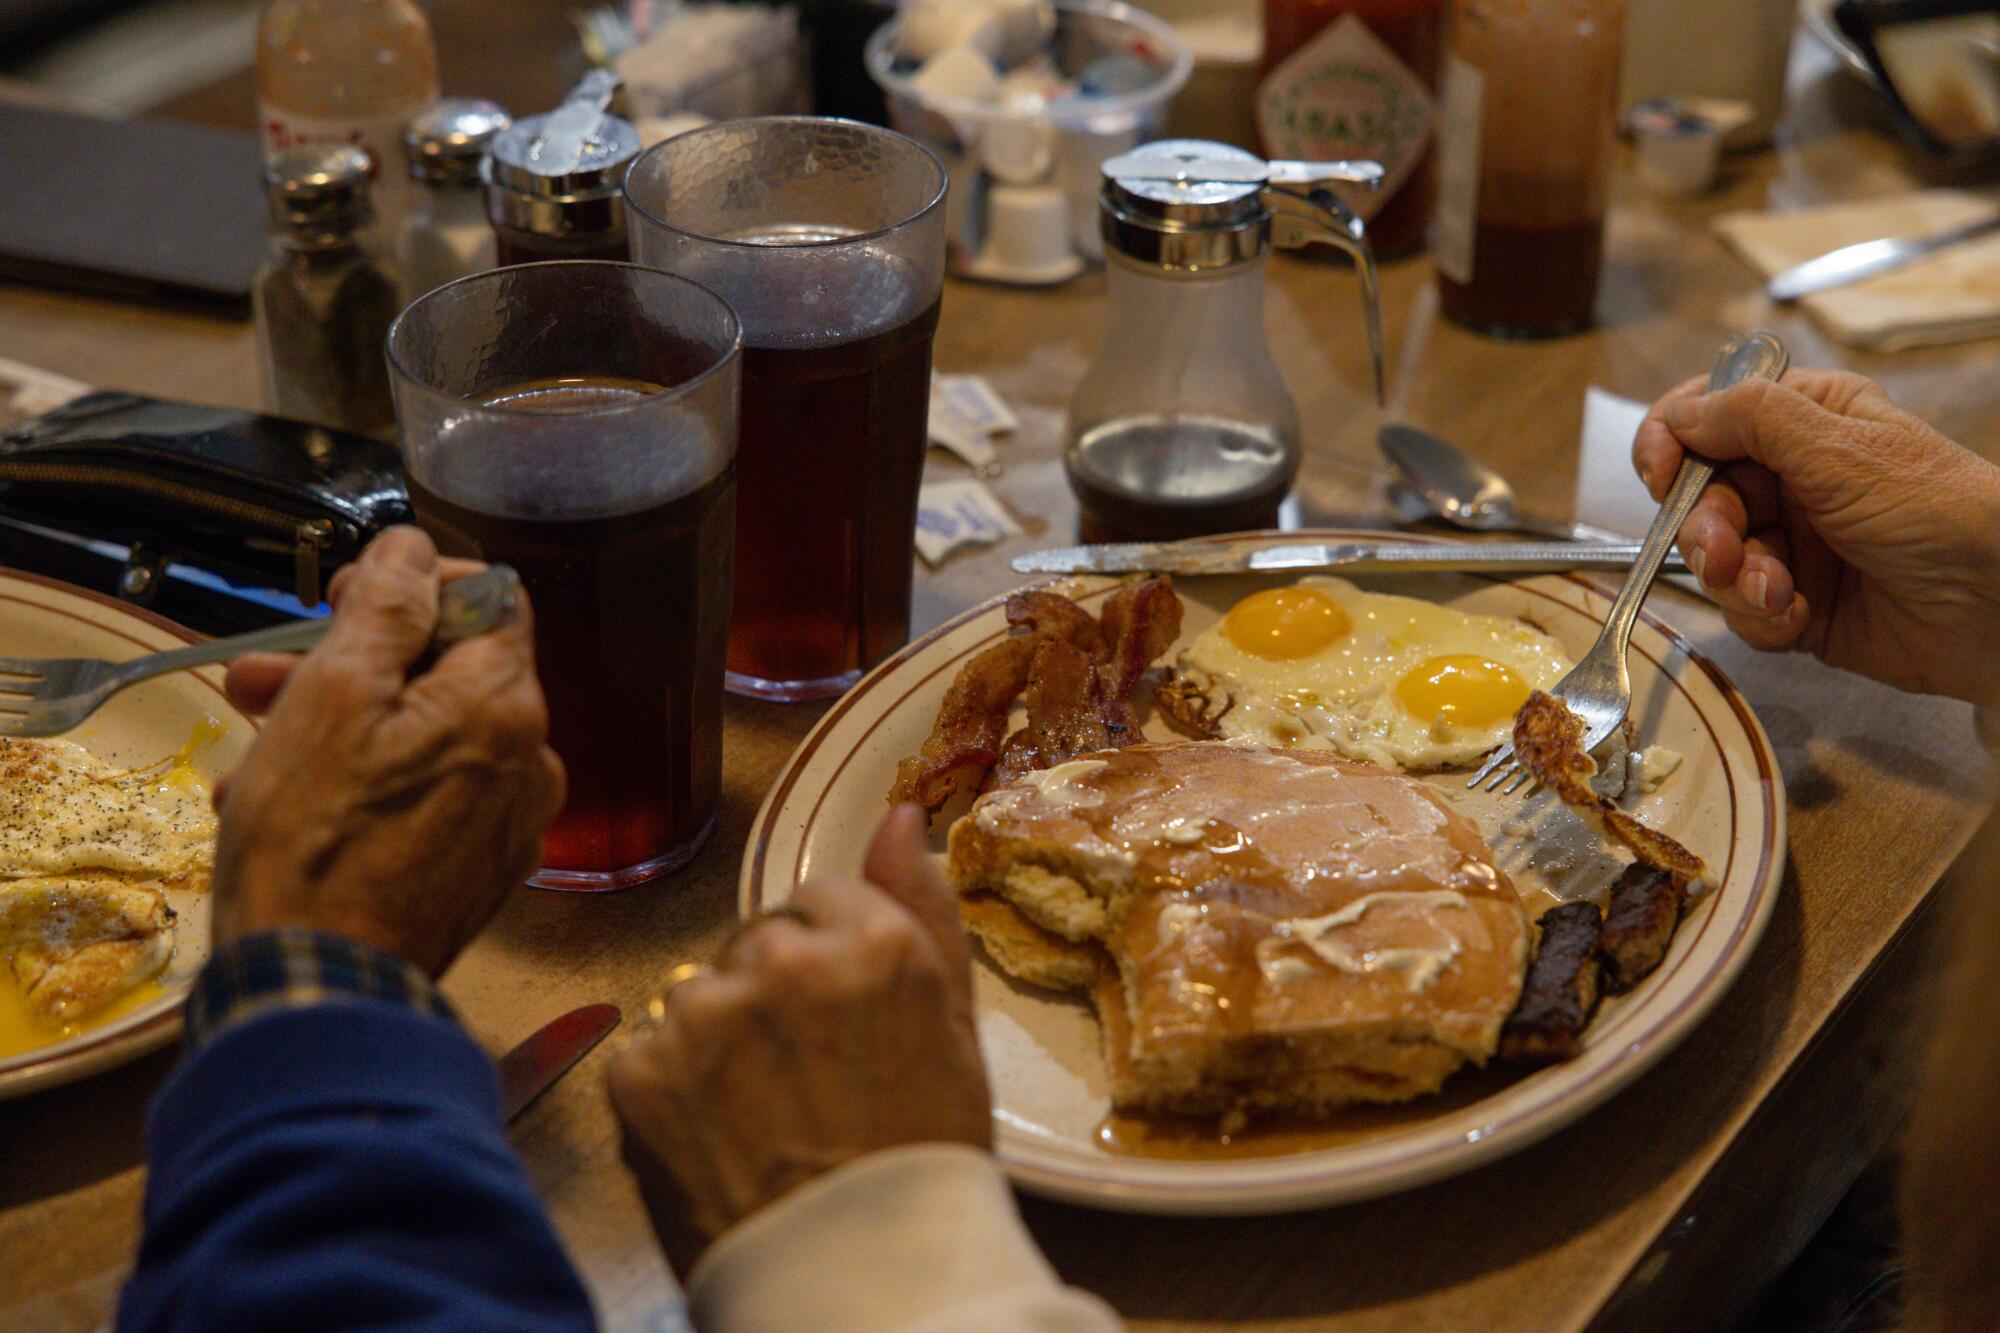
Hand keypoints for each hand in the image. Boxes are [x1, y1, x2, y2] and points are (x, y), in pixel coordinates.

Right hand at [211, 527, 565, 975]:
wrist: (318, 987)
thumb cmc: (316, 843)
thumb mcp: (333, 694)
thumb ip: (385, 609)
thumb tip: (412, 550)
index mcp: (505, 704)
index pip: (492, 598)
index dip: (416, 584)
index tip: (347, 597)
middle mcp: (528, 760)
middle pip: (446, 673)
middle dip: (348, 663)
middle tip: (262, 675)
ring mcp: (508, 822)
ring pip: (423, 739)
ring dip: (336, 729)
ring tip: (251, 751)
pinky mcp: (477, 872)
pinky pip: (425, 801)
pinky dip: (363, 788)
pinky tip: (285, 806)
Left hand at [608, 804, 991, 1275]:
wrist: (861, 1280)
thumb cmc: (922, 1158)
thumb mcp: (952, 1027)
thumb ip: (922, 907)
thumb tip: (900, 814)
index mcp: (871, 942)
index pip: (821, 899)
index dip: (832, 963)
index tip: (843, 1023)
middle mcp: (781, 961)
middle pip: (756, 943)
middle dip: (772, 996)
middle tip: (806, 1081)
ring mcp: (702, 1017)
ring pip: (698, 995)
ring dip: (718, 1041)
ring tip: (760, 1118)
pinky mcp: (639, 1076)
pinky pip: (647, 1054)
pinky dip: (670, 1093)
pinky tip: (717, 1138)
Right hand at [1632, 369, 1999, 705]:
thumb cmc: (1940, 512)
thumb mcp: (1841, 449)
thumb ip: (1751, 419)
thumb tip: (1680, 412)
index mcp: (1806, 422)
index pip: (1707, 418)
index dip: (1672, 443)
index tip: (1661, 476)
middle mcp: (1793, 479)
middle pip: (1698, 497)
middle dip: (1704, 530)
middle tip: (1723, 555)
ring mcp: (1794, 544)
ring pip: (1713, 560)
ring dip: (1735, 580)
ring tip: (1777, 593)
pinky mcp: (1797, 604)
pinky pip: (1741, 610)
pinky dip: (1760, 616)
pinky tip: (1798, 618)